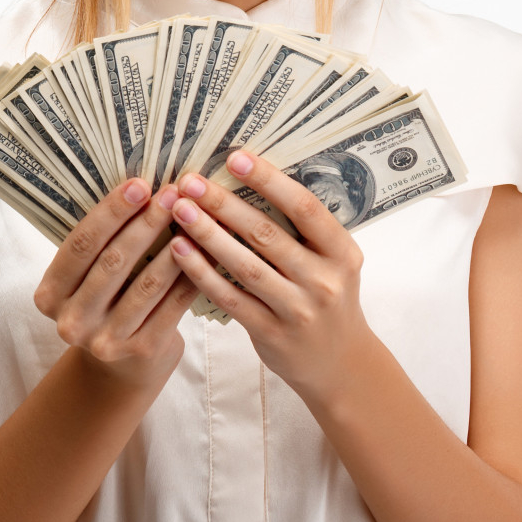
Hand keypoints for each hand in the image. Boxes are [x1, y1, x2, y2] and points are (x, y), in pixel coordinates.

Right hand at [33, 178, 197, 390]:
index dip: (111, 212)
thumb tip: (142, 187)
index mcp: (50, 295)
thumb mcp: (87, 279)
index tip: (139, 184)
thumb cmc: (105, 304)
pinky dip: (192, 275)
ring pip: (147, 283)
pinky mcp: (141, 351)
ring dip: (175, 245)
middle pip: (113, 261)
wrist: (118, 368)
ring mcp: (106, 341)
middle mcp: (72, 321)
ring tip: (195, 216)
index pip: (80, 244)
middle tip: (173, 193)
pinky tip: (207, 251)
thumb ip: (102, 244)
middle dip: (146, 223)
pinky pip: (172, 305)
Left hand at [166, 150, 377, 399]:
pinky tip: (179, 250)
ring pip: (244, 266)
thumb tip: (251, 179)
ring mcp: (298, 310)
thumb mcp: (333, 262)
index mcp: (342, 252)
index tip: (235, 158)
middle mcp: (324, 281)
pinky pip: (230, 297)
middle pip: (267, 235)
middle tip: (189, 181)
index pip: (305, 208)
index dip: (269, 180)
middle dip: (223, 204)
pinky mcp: (271, 334)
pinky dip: (201, 272)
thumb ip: (304, 230)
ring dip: (207, 234)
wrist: (340, 363)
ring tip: (178, 209)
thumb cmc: (327, 298)